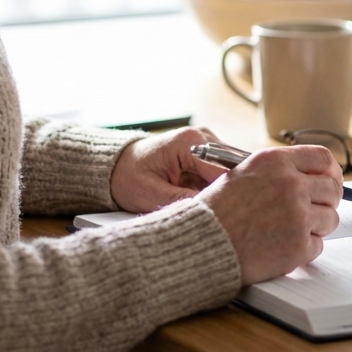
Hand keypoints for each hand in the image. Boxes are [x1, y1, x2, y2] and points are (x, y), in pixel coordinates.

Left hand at [110, 126, 228, 212]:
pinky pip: (224, 173)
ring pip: (232, 172)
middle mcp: (205, 136)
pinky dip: (218, 188)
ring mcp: (209, 143)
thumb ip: (182, 200)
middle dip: (228, 192)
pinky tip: (209, 200)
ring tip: (213, 209)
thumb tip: (211, 209)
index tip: (228, 214)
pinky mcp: (209, 153)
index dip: (227, 193)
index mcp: (191, 141)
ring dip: (223, 191)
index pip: (224, 170)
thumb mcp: (151, 194)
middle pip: (233, 169)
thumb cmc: (129, 178)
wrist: (117, 167)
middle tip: (223, 215)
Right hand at [198, 145, 341, 284]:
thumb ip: (277, 172)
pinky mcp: (298, 245)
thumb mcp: (242, 174)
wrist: (199, 246)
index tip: (331, 182)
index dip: (331, 172)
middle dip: (327, 201)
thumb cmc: (214, 213)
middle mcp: (290, 184)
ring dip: (316, 227)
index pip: (323, 158)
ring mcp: (297, 215)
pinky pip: (318, 245)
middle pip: (332, 189)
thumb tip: (309, 176)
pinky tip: (281, 247)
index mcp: (276, 162)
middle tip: (314, 211)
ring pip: (330, 218)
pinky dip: (304, 249)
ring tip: (290, 232)